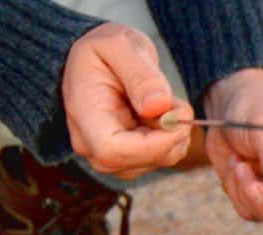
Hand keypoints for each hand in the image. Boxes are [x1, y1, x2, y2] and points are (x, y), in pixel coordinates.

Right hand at [62, 23, 192, 178]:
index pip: (111, 150)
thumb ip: (140, 74)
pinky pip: (162, 158)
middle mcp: (90, 143)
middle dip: (170, 136)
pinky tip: (165, 116)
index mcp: (83, 113)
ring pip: (155, 162)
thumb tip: (158, 106)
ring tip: (167, 103)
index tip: (179, 121)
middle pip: (137, 160)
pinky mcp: (129, 158)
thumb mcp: (121, 45)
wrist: (102, 60)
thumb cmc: (108, 50)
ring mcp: (108, 155)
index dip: (152, 145)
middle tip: (178, 104)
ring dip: (175, 136)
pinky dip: (175, 139)